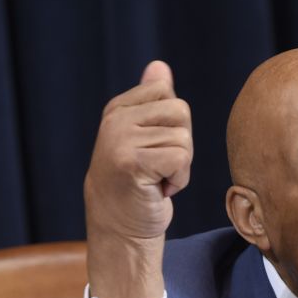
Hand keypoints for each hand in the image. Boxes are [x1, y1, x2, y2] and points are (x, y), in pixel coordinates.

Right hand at [83, 61, 191, 297]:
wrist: (119, 231)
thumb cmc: (136, 186)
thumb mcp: (143, 138)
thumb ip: (151, 102)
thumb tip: (159, 66)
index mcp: (116, 109)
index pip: (167, 94)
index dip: (172, 127)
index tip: (153, 151)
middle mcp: (114, 120)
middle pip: (180, 111)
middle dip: (181, 144)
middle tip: (158, 169)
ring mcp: (119, 140)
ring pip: (183, 137)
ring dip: (180, 166)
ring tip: (156, 181)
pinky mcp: (131, 161)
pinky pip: (180, 157)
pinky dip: (179, 179)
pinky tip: (159, 190)